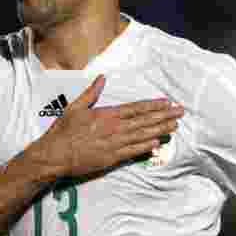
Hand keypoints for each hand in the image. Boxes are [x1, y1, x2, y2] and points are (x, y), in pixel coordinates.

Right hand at [34, 75, 182, 179]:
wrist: (55, 155)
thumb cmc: (62, 131)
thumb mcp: (74, 108)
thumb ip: (91, 93)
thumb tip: (101, 78)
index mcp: (106, 114)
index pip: (136, 108)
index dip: (153, 106)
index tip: (167, 103)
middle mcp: (114, 128)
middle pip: (144, 121)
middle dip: (164, 116)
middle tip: (180, 112)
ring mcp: (114, 144)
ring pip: (142, 136)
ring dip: (160, 130)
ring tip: (174, 126)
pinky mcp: (111, 158)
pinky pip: (133, 151)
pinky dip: (146, 147)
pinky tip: (158, 143)